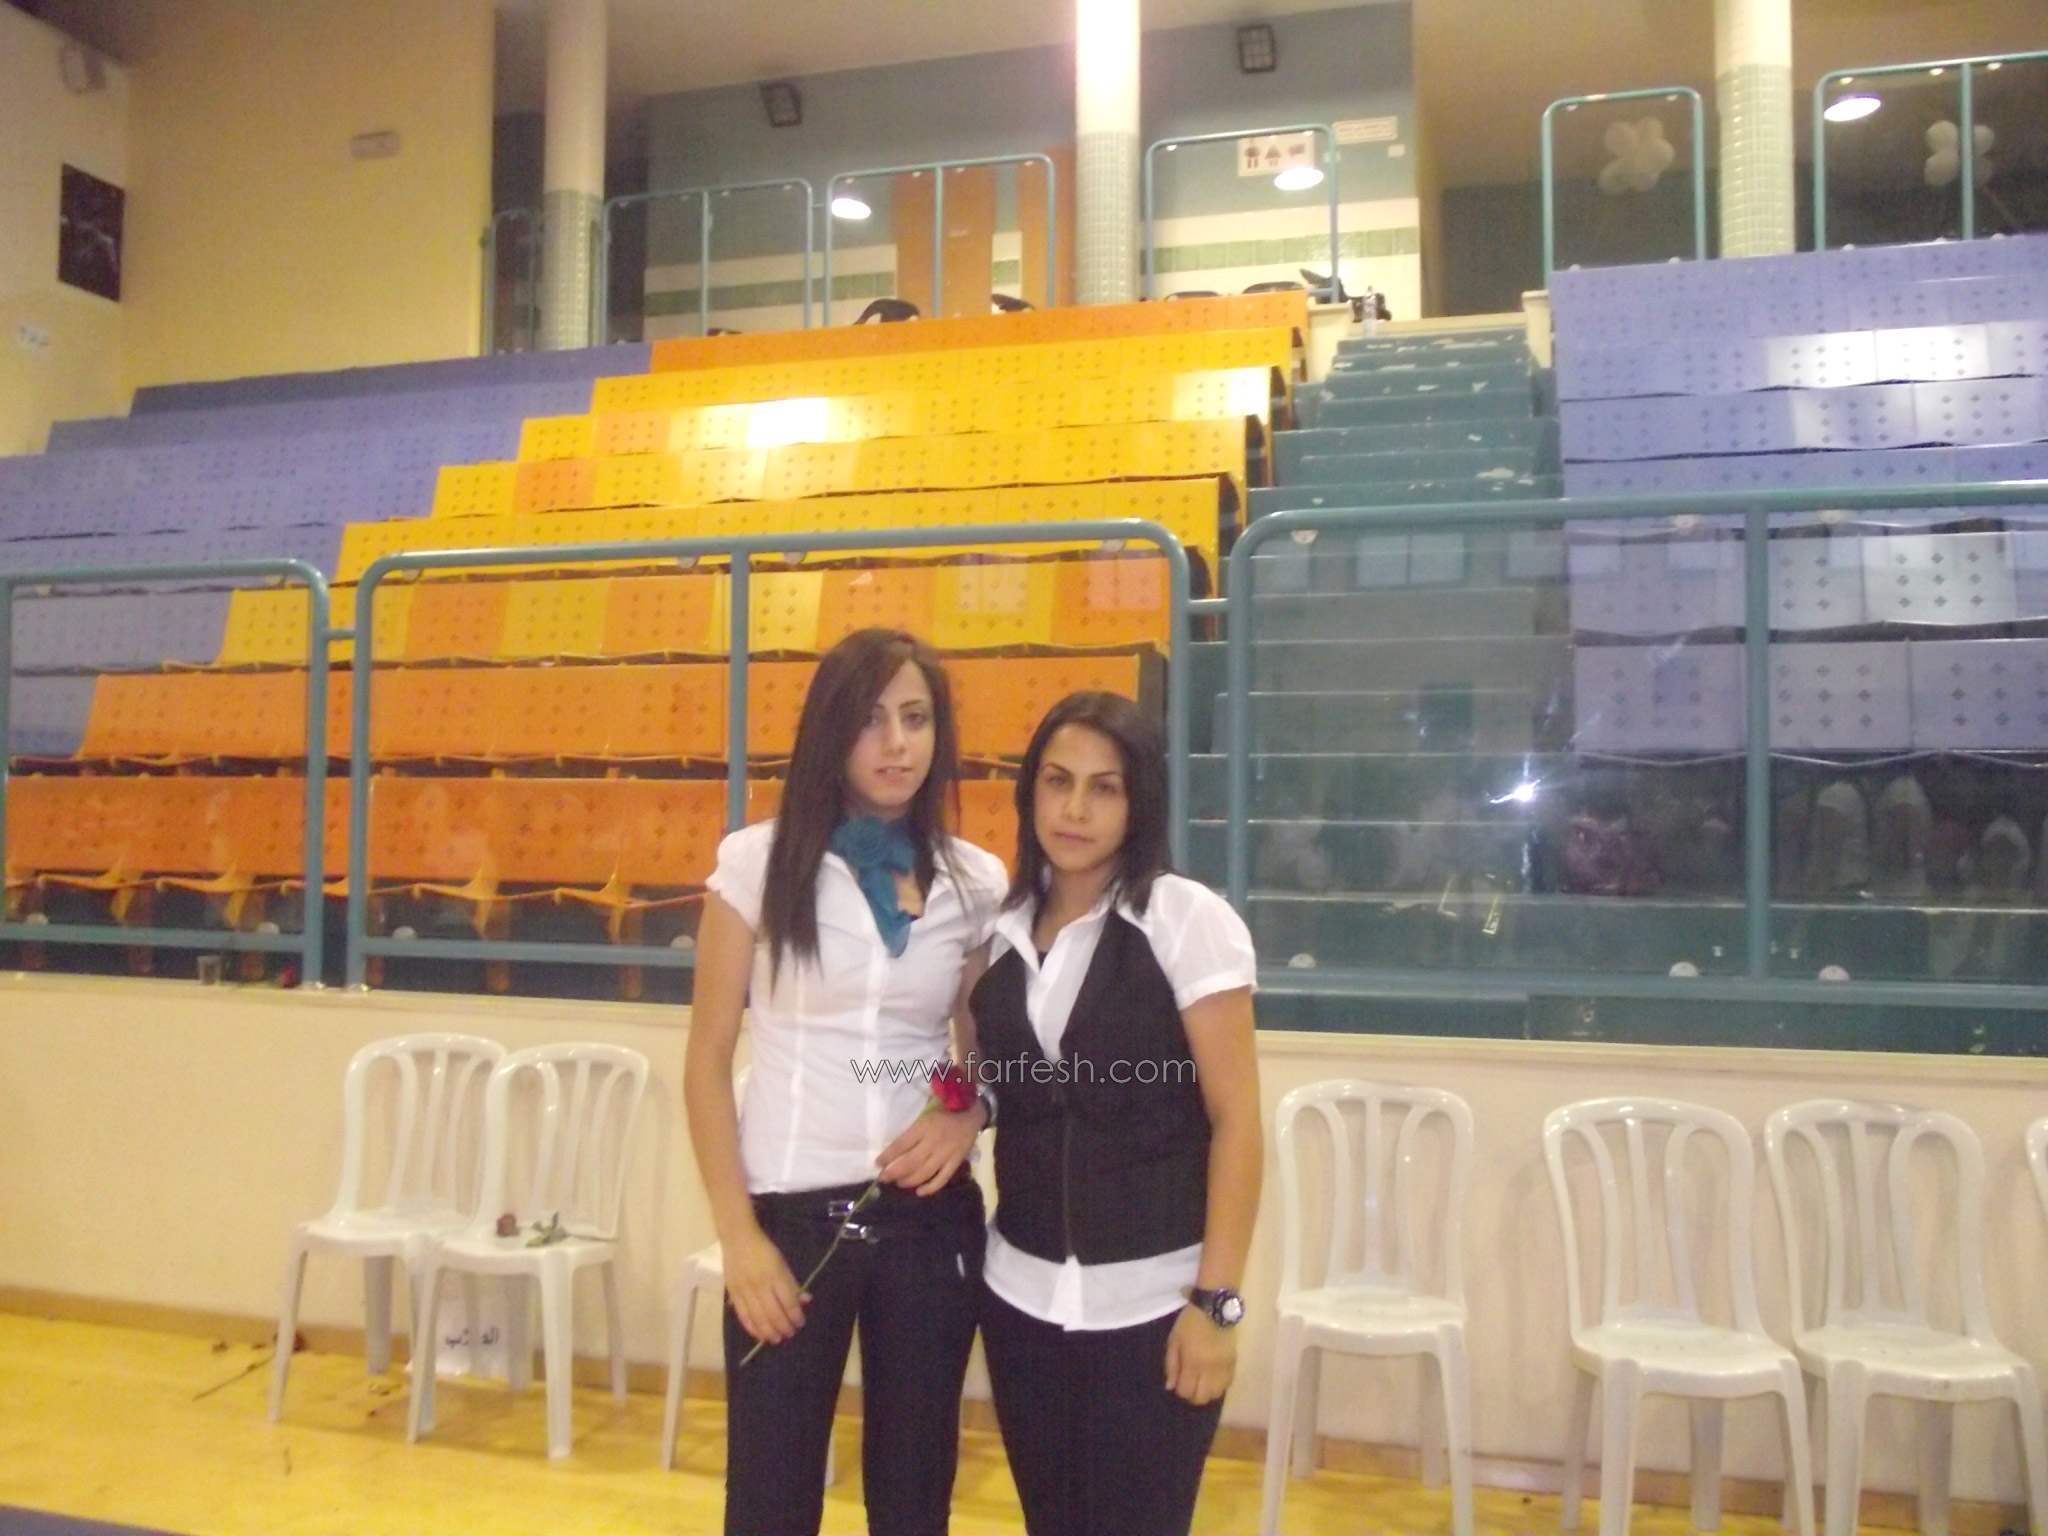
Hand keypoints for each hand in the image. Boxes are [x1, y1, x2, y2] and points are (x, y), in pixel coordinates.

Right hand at [722, 1220, 806, 1346]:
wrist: (738, 1239)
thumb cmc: (764, 1249)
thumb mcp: (782, 1262)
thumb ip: (792, 1283)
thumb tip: (805, 1300)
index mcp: (775, 1275)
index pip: (788, 1302)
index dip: (796, 1316)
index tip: (800, 1323)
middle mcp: (761, 1285)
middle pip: (774, 1313)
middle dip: (784, 1327)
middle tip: (790, 1334)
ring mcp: (745, 1291)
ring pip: (759, 1318)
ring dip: (769, 1332)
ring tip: (776, 1339)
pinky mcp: (734, 1294)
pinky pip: (743, 1316)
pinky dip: (752, 1328)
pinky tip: (759, 1335)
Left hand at [877, 1106, 984, 1194]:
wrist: (970, 1113)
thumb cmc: (944, 1112)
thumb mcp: (924, 1116)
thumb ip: (912, 1132)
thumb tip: (894, 1150)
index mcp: (923, 1127)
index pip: (901, 1144)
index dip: (887, 1156)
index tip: (877, 1163)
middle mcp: (933, 1142)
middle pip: (910, 1162)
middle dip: (894, 1172)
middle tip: (885, 1178)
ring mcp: (945, 1154)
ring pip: (924, 1173)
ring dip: (909, 1181)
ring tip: (899, 1183)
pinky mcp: (956, 1163)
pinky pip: (942, 1179)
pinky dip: (930, 1188)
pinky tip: (919, 1192)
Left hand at [1164, 1305, 1236, 1405]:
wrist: (1214, 1308)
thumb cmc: (1190, 1322)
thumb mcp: (1174, 1340)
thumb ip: (1171, 1365)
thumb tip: (1170, 1387)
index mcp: (1192, 1362)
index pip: (1186, 1391)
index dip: (1180, 1391)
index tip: (1178, 1382)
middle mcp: (1209, 1369)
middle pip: (1202, 1398)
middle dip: (1193, 1395)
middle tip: (1190, 1384)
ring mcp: (1223, 1367)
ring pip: (1217, 1394)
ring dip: (1207, 1392)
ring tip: (1202, 1382)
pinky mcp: (1233, 1363)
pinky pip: (1228, 1384)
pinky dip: (1220, 1386)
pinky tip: (1214, 1379)